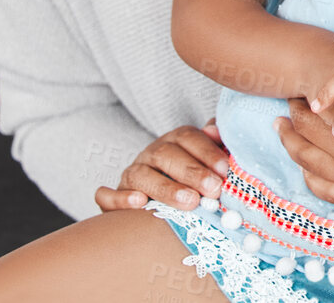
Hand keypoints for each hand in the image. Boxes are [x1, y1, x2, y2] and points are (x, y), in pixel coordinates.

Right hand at [94, 120, 227, 211]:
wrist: (159, 204)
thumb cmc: (193, 182)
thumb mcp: (208, 162)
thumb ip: (215, 144)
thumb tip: (215, 129)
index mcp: (175, 141)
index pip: (188, 138)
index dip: (207, 152)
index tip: (224, 171)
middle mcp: (151, 153)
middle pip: (167, 155)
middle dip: (192, 172)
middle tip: (213, 189)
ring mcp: (131, 174)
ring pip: (142, 175)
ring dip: (167, 188)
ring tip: (190, 201)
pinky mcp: (112, 198)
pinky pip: (108, 196)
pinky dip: (121, 199)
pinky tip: (139, 202)